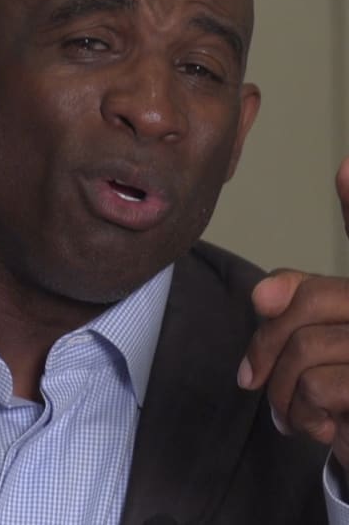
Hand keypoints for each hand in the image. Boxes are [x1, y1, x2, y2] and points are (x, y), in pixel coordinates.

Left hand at [237, 157, 348, 468]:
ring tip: (292, 411)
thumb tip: (262, 293)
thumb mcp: (318, 341)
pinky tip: (320, 427)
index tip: (346, 165)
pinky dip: (301, 415)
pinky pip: (316, 387)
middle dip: (264, 347)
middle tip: (252, 380)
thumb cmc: (341, 388)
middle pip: (304, 302)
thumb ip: (297, 304)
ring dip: (281, 393)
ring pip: (303, 350)